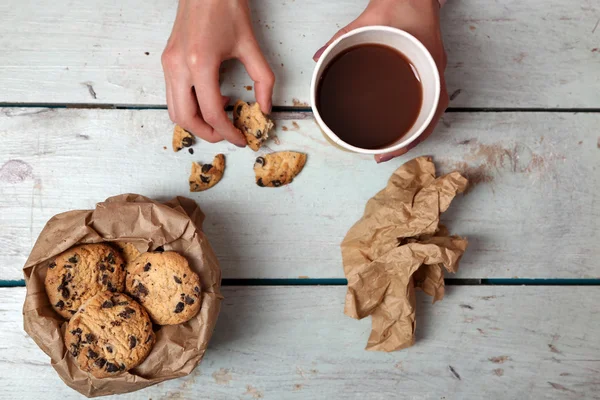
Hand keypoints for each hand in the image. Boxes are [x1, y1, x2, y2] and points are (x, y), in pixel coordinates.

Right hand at [162, 0, 274, 145]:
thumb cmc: (225, 6)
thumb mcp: (250, 45)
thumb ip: (263, 80)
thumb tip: (265, 108)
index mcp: (200, 63)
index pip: (212, 113)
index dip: (227, 132)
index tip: (241, 139)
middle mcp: (178, 66)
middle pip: (186, 119)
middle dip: (208, 134)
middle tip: (228, 134)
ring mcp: (168, 64)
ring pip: (174, 111)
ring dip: (197, 123)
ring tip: (220, 118)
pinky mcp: (166, 61)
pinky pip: (173, 96)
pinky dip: (190, 107)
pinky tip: (212, 98)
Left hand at [313, 0, 447, 162]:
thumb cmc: (403, 2)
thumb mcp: (368, 20)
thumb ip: (342, 38)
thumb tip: (318, 59)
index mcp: (429, 64)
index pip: (430, 111)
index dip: (411, 137)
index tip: (389, 152)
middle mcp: (435, 73)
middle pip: (429, 119)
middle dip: (408, 141)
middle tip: (383, 155)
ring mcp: (434, 72)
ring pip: (428, 113)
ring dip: (411, 132)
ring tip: (388, 146)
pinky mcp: (428, 69)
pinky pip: (425, 100)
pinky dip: (413, 116)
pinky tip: (396, 122)